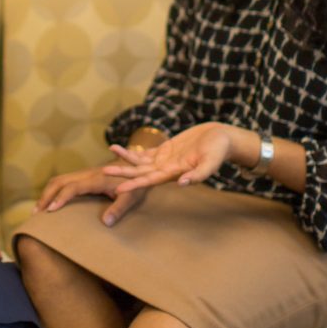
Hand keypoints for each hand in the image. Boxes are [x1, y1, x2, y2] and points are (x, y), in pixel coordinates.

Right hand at [35, 165, 146, 228]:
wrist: (139, 165)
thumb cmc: (136, 184)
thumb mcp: (132, 197)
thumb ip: (119, 209)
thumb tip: (105, 223)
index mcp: (96, 179)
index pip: (73, 188)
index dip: (60, 198)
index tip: (50, 211)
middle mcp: (87, 174)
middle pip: (59, 181)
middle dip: (46, 196)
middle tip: (36, 214)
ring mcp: (84, 174)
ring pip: (59, 179)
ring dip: (47, 193)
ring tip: (38, 210)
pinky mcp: (84, 176)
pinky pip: (63, 181)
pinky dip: (52, 191)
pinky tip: (49, 203)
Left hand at [104, 122, 248, 191]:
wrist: (222, 139)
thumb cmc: (218, 151)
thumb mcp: (210, 163)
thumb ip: (198, 175)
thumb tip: (182, 184)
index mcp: (175, 173)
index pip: (150, 181)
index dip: (134, 184)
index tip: (119, 188)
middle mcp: (167, 169)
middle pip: (140, 172)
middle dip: (123, 172)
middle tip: (104, 170)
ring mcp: (165, 159)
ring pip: (140, 162)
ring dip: (125, 158)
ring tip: (110, 152)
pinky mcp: (167, 149)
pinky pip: (146, 152)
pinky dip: (134, 151)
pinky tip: (120, 148)